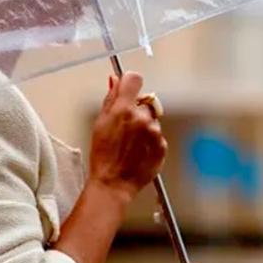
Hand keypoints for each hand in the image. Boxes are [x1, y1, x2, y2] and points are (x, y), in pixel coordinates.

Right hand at [88, 72, 166, 201]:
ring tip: (131, 143)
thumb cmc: (103, 157)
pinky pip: (158, 135)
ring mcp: (154, 132)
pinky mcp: (162, 145)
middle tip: (125, 128)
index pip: (134, 79)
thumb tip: (115, 81)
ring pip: (152, 120)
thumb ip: (110, 98)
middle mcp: (142, 118)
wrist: (113, 183)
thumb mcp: (100, 123)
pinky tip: (138, 151)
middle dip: (136, 110)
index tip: (127, 90)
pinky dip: (150, 140)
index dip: (130, 83)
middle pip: (144, 102)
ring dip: (144, 127)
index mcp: (124, 109)